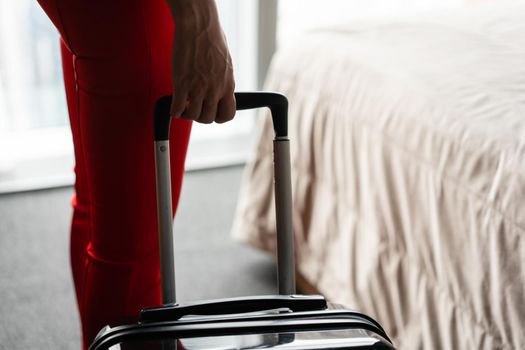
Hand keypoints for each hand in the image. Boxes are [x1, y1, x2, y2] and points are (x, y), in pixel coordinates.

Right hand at [167, 0, 235, 123]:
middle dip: (200, 116)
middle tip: (193, 107)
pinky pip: (176, 109)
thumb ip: (222, 80)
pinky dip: (174, 111)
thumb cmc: (211, 38)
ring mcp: (197, 88)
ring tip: (183, 104)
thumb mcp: (225, 64)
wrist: (198, 26)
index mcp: (227, 85)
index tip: (211, 112)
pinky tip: (174, 104)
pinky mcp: (181, 84)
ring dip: (186, 113)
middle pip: (208, 118)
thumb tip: (219, 90)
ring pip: (192, 116)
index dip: (218, 117)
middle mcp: (214, 89)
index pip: (228, 114)